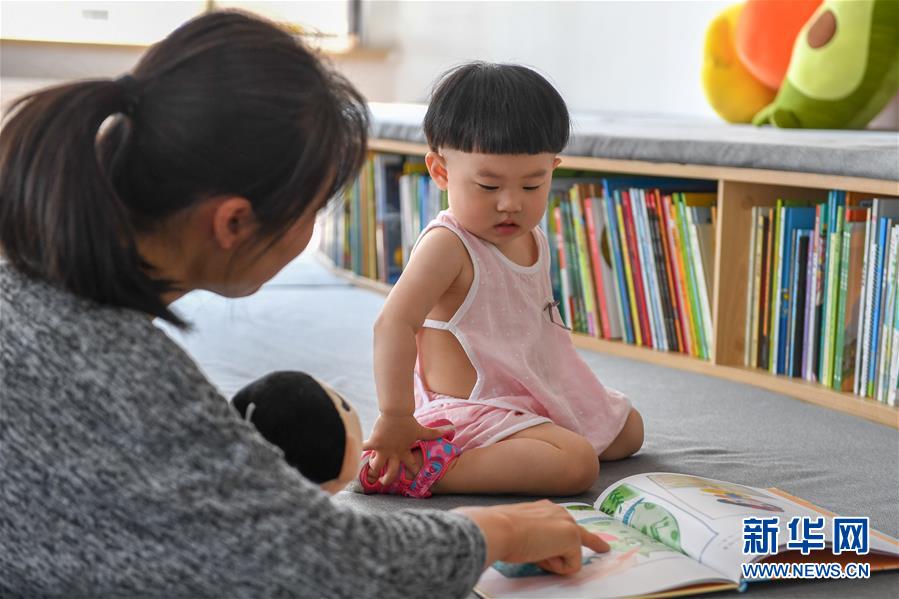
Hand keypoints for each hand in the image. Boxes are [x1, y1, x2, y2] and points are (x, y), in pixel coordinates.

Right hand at [362, 414, 453, 485]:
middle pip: (391, 472)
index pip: (411, 466)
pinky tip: (353, 454)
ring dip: (373, 469)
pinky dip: (358, 450)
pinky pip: (365, 448)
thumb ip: (435, 433)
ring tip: (368, 473)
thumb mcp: (422, 430)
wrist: (397, 411)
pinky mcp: (375, 442)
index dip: (413, 473)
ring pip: (377, 466)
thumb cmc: (408, 422)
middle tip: (383, 483)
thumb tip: (452, 429)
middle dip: (388, 479)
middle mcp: (394, 453)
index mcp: (404, 452)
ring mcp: (384, 449)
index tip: (414, 481)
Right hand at [455, 500, 609, 574]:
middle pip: (577, 539)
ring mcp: (568, 523)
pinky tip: (539, 555)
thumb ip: (533, 536)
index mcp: (545, 508)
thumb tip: (530, 549)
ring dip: (552, 560)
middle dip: (568, 552)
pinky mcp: (573, 537)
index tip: (604, 547)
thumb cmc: (500, 530)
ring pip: (570, 554)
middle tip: (572, 552)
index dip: (589, 539)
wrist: (500, 529)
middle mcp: (560, 512)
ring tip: (532, 551)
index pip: (567, 524)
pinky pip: (571, 566)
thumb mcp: (519, 531)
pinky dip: (555, 567)